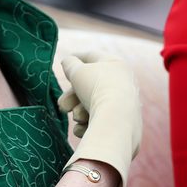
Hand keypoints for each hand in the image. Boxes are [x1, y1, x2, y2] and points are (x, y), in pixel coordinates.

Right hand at [57, 52, 141, 186]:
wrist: (116, 122)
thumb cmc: (96, 89)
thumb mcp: (78, 71)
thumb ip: (70, 64)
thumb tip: (68, 62)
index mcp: (116, 64)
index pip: (93, 57)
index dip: (76, 59)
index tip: (65, 63)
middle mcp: (123, 83)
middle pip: (90, 86)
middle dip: (72, 96)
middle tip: (63, 106)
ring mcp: (124, 105)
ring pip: (92, 106)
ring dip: (79, 111)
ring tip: (77, 117)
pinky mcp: (122, 126)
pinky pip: (99, 122)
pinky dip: (88, 125)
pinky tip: (82, 128)